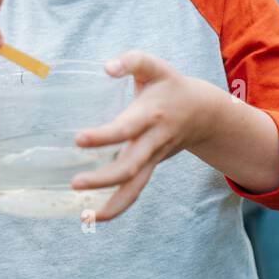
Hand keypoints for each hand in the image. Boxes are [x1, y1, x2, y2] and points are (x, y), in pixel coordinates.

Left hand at [69, 51, 217, 221]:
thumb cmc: (170, 85)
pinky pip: (134, 191)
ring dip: (112, 205)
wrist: (203, 112)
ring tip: (85, 217)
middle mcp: (152, 141)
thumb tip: (107, 68)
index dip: (104, 136)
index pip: (126, 129)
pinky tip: (92, 217)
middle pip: (130, 166)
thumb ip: (131, 61)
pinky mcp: (149, 167)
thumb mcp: (154, 66)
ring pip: (135, 187)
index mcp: (149, 115)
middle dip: (103, 179)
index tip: (78, 140)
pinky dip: (116, 207)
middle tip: (74, 183)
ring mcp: (152, 158)